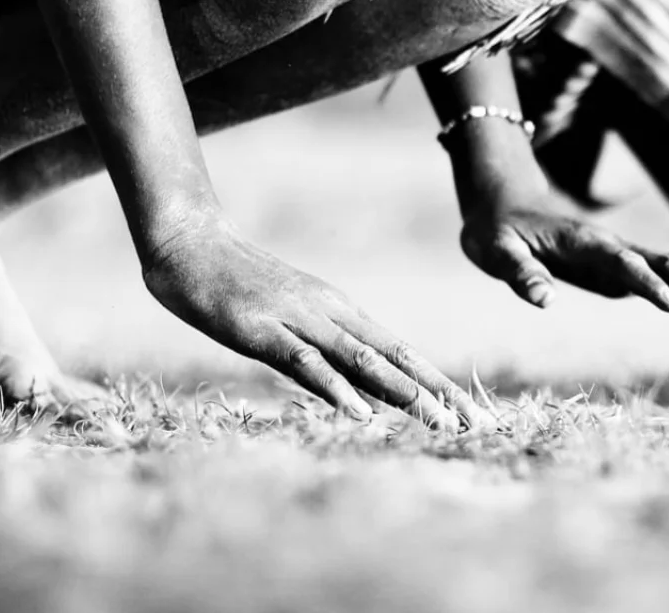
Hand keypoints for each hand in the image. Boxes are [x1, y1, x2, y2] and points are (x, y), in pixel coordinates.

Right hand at [143, 219, 490, 430]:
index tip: (471, 412)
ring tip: (437, 421)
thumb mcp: (294, 322)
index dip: (439, 382)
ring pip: (362, 359)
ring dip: (403, 392)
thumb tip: (371, 396)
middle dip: (438, 392)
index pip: (402, 351)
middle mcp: (332, 314)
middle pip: (396, 356)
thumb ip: (330, 355)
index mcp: (342, 312)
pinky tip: (359, 413)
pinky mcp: (264, 331)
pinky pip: (306, 362)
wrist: (192, 245)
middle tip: (475, 424)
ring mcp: (300, 319)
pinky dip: (336, 388)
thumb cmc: (240, 287)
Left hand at [460, 193, 668, 312]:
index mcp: (584, 242)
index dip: (645, 283)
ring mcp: (619, 258)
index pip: (622, 263)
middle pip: (665, 262)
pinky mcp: (619, 271)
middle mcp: (611, 247)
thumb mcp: (496, 252)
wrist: (504, 208)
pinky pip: (662, 280)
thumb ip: (521, 275)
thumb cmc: (496, 232)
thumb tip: (545, 302)